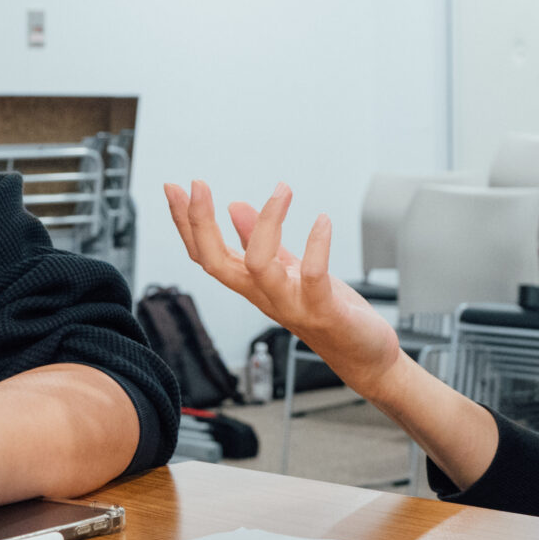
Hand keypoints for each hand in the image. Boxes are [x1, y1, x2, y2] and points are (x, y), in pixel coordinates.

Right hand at [164, 180, 402, 391]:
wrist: (364, 356)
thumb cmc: (327, 313)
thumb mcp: (288, 270)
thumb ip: (259, 242)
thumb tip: (234, 207)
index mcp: (252, 285)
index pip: (205, 255)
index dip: (186, 224)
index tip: (174, 188)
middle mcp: (264, 295)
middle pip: (216, 263)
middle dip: (200, 223)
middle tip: (197, 184)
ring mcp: (291, 304)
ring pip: (258, 266)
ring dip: (266, 224)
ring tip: (281, 189)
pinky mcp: (322, 310)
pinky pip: (312, 275)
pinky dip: (317, 245)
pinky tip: (323, 221)